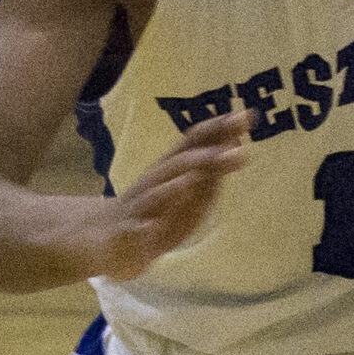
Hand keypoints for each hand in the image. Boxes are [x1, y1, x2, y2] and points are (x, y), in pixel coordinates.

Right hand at [75, 113, 247, 281]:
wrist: (107, 239)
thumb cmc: (157, 210)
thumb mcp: (189, 190)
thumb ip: (212, 169)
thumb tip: (237, 143)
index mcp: (173, 170)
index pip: (195, 143)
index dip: (219, 129)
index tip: (247, 115)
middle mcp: (155, 182)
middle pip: (178, 165)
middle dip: (204, 157)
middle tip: (234, 150)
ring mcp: (139, 208)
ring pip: (155, 196)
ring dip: (174, 187)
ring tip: (192, 180)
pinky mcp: (126, 234)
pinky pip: (133, 231)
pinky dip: (141, 228)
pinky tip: (150, 228)